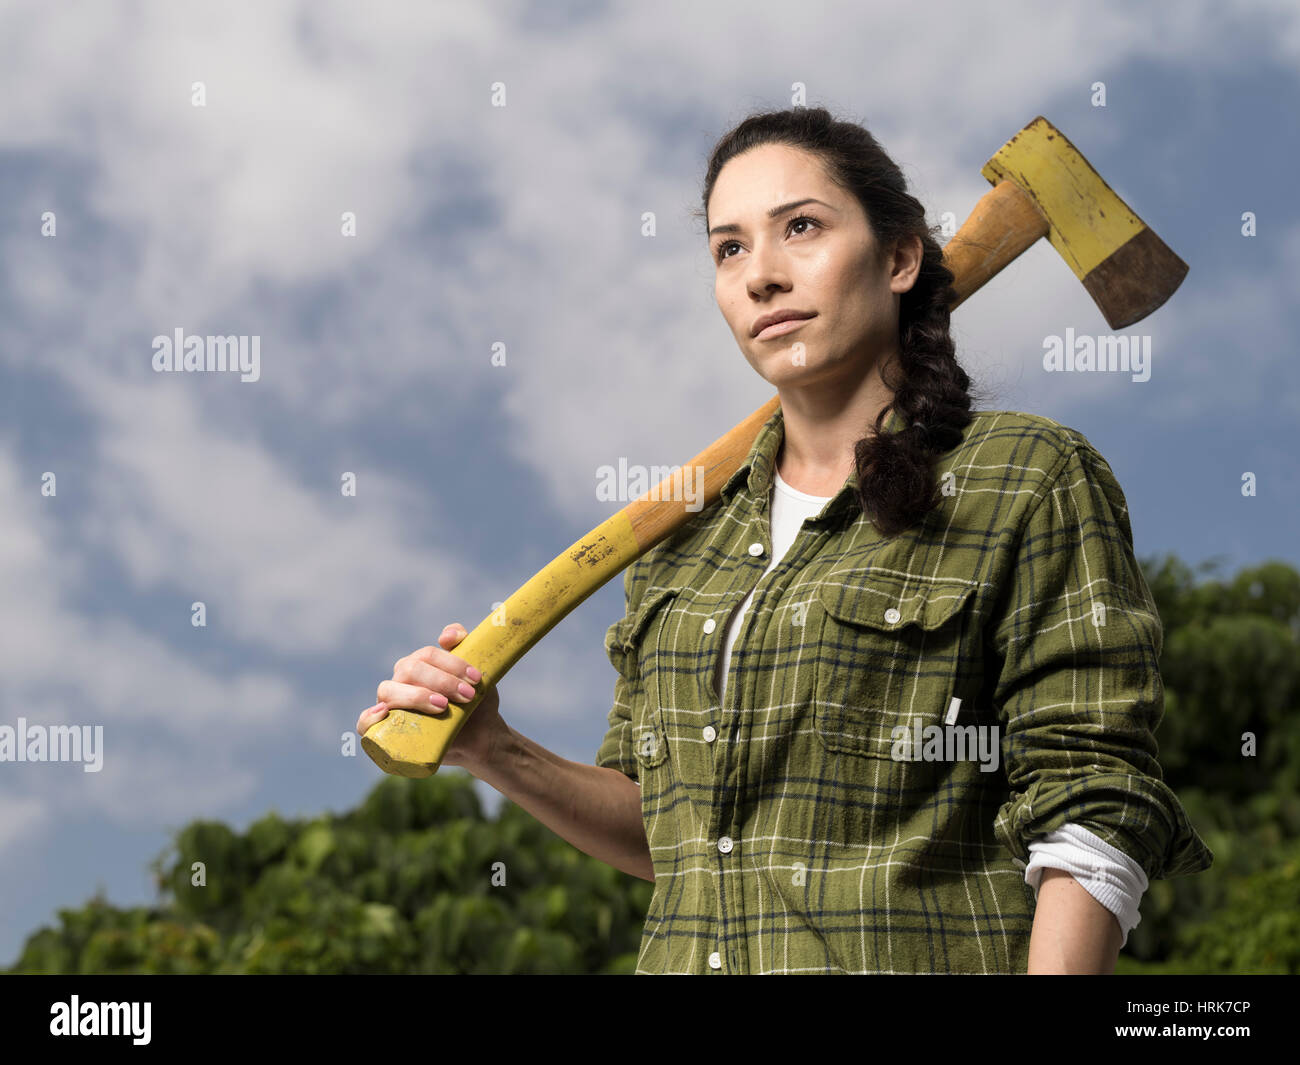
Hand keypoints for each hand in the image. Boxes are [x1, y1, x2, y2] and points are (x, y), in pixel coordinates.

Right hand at [357, 622, 502, 771]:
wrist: (478, 737)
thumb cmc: (475, 703)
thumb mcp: (477, 674)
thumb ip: (467, 647)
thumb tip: (446, 636)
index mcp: (420, 663)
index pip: (428, 655)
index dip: (452, 664)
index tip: (476, 679)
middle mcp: (402, 680)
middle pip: (410, 670)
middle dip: (441, 681)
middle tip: (467, 695)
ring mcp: (391, 704)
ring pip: (388, 691)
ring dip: (416, 696)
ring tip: (442, 706)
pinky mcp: (386, 729)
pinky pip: (365, 723)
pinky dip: (369, 717)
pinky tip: (383, 714)